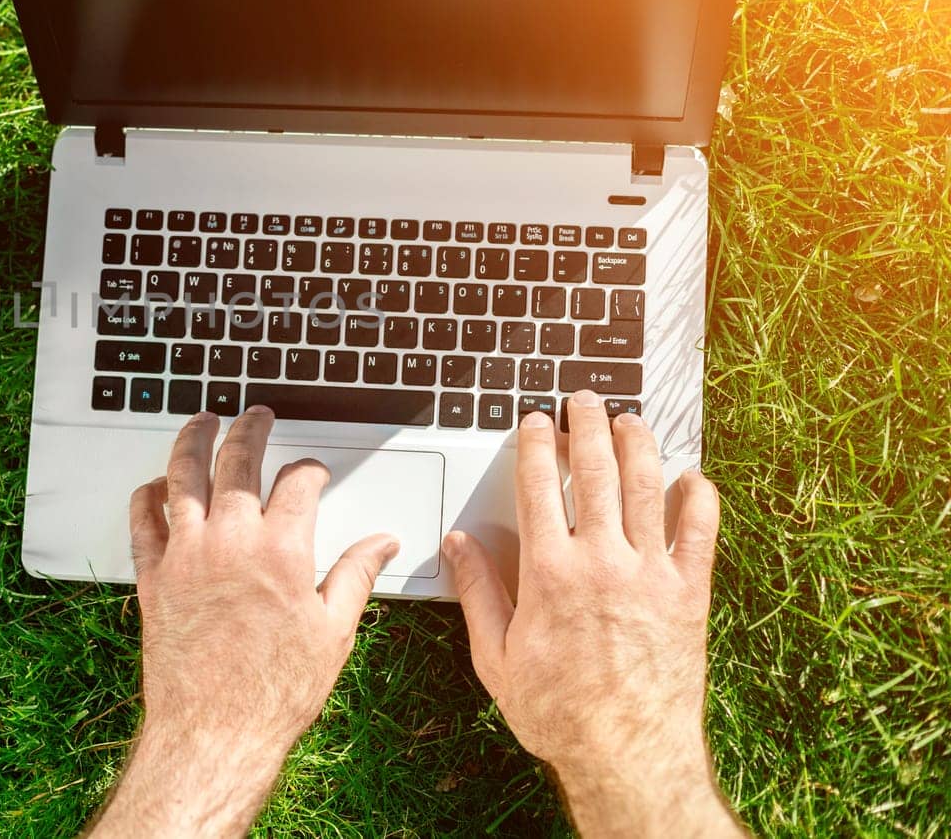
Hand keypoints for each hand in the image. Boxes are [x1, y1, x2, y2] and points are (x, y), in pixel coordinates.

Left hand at [86, 407, 397, 837]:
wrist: (215, 732)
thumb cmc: (274, 692)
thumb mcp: (334, 633)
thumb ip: (357, 575)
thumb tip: (383, 543)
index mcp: (282, 550)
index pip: (297, 483)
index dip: (309, 469)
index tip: (313, 472)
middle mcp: (230, 541)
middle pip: (237, 461)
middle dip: (250, 429)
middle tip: (256, 415)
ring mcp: (186, 555)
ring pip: (183, 476)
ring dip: (193, 441)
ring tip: (202, 422)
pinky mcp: (153, 577)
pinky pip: (143, 520)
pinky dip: (149, 495)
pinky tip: (157, 485)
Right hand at [443, 390, 743, 837]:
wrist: (627, 757)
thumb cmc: (559, 713)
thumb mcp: (496, 657)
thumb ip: (477, 593)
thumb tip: (458, 545)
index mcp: (548, 572)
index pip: (538, 486)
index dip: (535, 445)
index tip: (535, 422)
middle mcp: (601, 561)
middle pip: (594, 471)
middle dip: (586, 426)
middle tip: (584, 400)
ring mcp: (650, 574)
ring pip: (646, 487)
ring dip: (637, 444)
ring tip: (629, 420)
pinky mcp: (689, 594)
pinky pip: (699, 531)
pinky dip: (698, 498)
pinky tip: (692, 477)